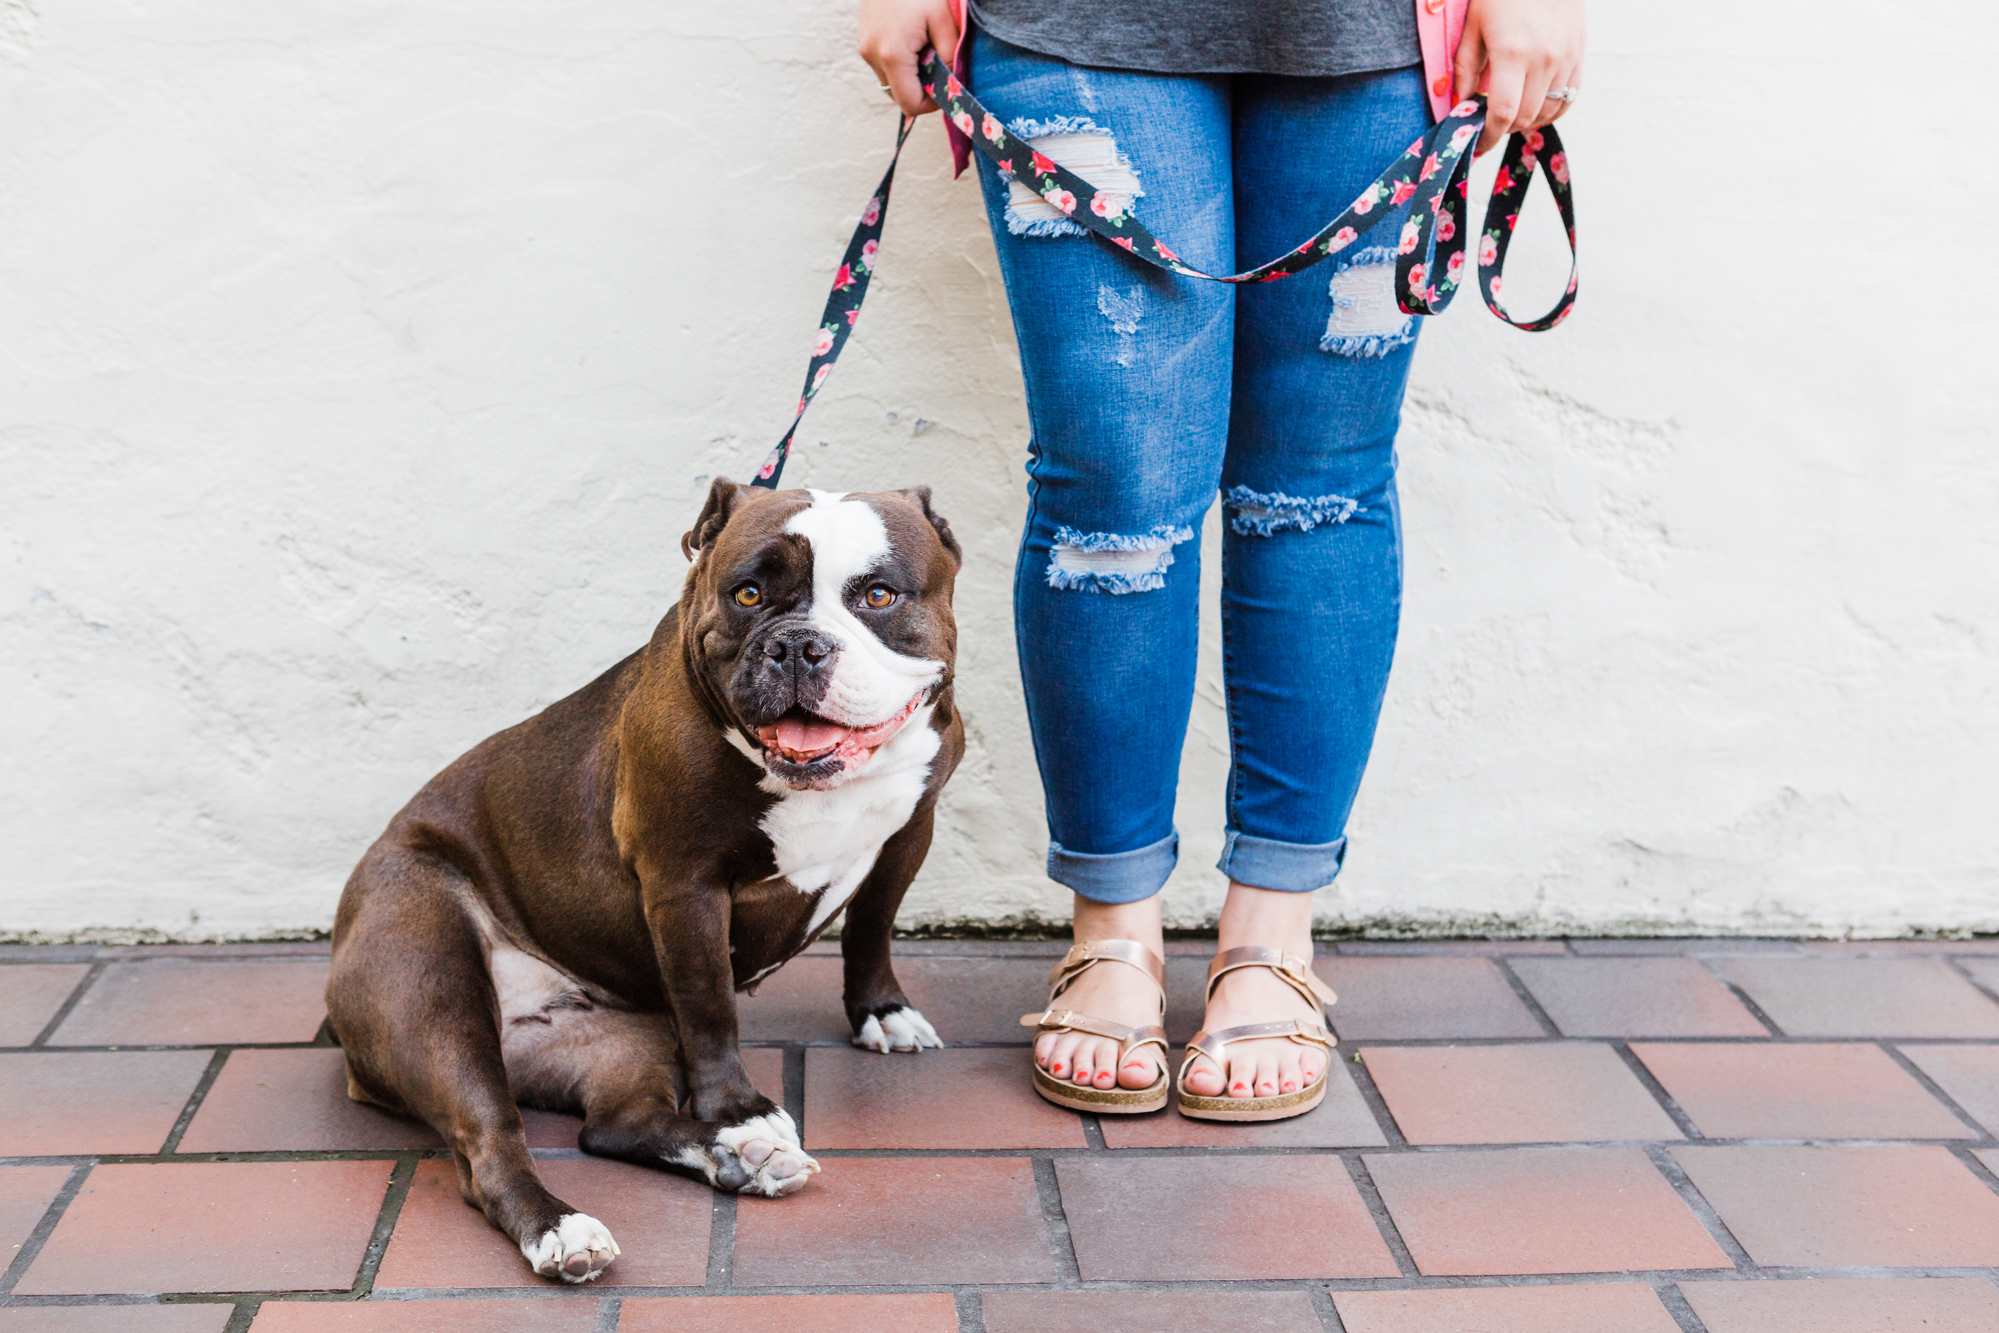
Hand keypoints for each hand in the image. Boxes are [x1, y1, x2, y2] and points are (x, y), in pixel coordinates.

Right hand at [857, 0, 961, 118]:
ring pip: (891, 81)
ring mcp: (864, 49)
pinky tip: (910, 38)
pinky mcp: (862, 41)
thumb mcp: (943, 19)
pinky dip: (899, 61)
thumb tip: (952, 81)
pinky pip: (883, 64)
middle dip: (921, 88)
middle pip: (899, 95)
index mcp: (893, 55)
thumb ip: (949, 55)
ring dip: (909, 74)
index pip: (910, 104)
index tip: (945, 88)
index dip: (931, 104)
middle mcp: (873, 56)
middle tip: (937, 64)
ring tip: (923, 46)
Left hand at [1451, 0, 1585, 154]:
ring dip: (1525, 121)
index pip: (1503, 114)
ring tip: (1509, 113)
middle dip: (1503, 129)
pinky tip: (1533, 107)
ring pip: (1546, 113)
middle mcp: (1544, 60)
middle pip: (1524, 118)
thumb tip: (1459, 105)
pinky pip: (1567, 99)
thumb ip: (1464, 69)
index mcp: (1513, 54)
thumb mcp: (1474, 26)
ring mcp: (1566, 59)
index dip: (1488, 137)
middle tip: (1487, 124)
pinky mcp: (1579, 56)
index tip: (1476, 145)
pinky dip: (1549, 111)